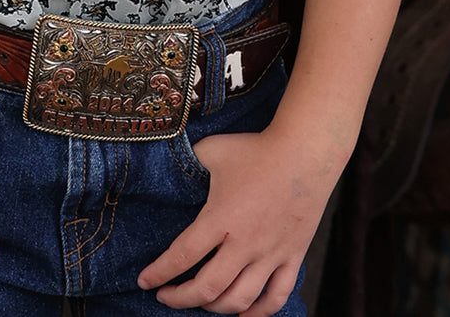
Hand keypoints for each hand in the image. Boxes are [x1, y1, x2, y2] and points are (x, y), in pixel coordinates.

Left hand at [137, 126, 337, 313]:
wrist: (305, 152)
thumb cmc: (256, 150)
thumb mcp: (213, 149)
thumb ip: (189, 161)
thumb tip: (170, 167)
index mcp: (221, 218)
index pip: (183, 255)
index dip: (159, 272)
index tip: (144, 281)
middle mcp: (245, 243)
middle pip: (208, 288)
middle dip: (181, 299)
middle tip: (165, 297)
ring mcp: (271, 254)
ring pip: (240, 299)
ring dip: (215, 308)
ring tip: (201, 302)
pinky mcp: (292, 256)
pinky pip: (277, 296)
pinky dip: (259, 313)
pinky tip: (243, 314)